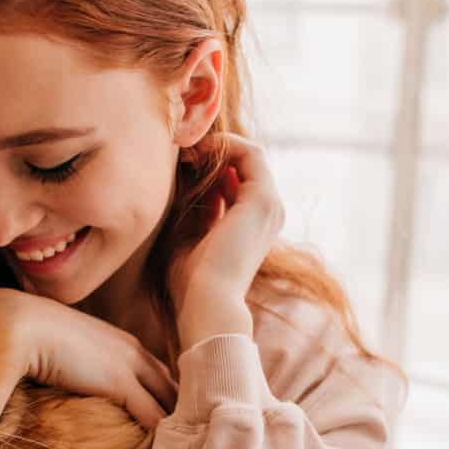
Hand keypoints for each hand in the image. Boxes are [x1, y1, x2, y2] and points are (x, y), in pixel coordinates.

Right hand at [0, 287, 177, 428]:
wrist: (23, 326)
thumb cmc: (35, 338)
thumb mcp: (68, 350)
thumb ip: (82, 365)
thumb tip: (76, 382)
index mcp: (124, 344)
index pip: (160, 375)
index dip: (170, 397)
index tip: (177, 419)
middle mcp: (135, 352)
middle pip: (173, 386)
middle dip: (184, 412)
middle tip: (193, 439)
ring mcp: (130, 366)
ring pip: (169, 401)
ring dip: (178, 426)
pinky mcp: (120, 383)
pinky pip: (152, 415)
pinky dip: (162, 435)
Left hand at [169, 133, 285, 346]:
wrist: (207, 303)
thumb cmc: (192, 282)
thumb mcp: (190, 237)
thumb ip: (196, 208)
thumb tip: (186, 175)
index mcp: (253, 225)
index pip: (237, 180)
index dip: (209, 164)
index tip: (179, 161)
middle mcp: (268, 213)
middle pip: (244, 164)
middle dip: (212, 151)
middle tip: (180, 150)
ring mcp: (270, 205)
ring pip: (249, 154)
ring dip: (217, 145)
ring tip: (185, 149)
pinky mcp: (263, 199)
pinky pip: (249, 153)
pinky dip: (223, 145)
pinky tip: (196, 151)